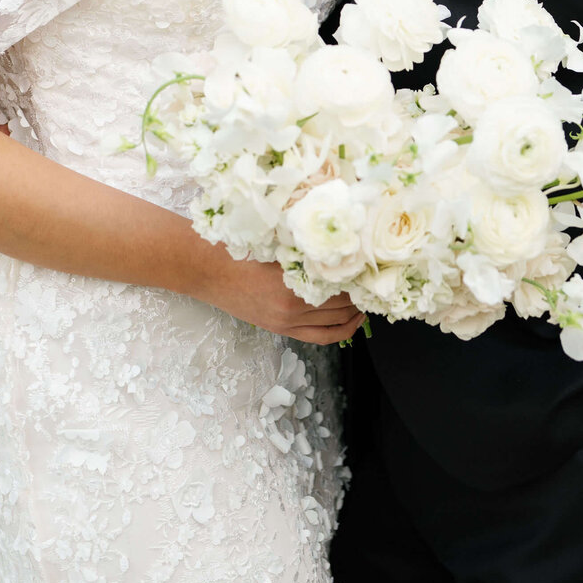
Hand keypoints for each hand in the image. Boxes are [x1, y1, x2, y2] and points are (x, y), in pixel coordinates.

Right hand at [198, 254, 365, 345]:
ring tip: (366, 301)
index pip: (340, 284)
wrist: (209, 271)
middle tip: (374, 283)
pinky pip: (320, 337)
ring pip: (335, 323)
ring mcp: (287, 322)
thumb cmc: (239, 251)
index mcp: (292, 281)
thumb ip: (305, 251)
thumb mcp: (276, 245)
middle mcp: (293, 306)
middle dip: (361, 296)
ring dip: (355, 314)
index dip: (359, 278)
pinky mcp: (281, 330)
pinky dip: (341, 331)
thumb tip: (339, 249)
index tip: (370, 268)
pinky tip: (352, 322)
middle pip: (342, 306)